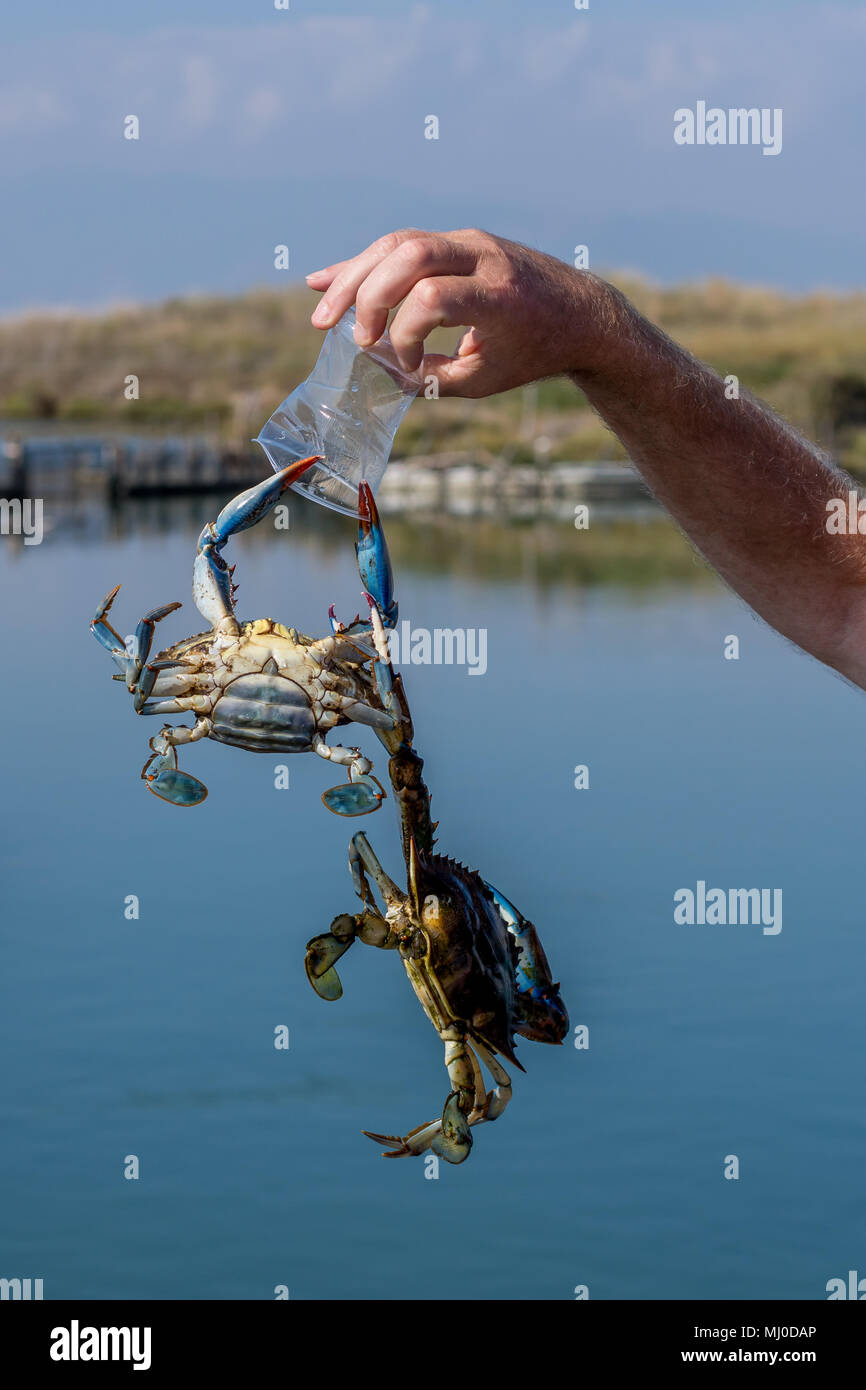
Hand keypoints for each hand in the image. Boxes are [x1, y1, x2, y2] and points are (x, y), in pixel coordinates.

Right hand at [306, 228, 608, 397]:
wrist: (579, 313)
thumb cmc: (532, 353)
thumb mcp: (485, 377)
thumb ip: (431, 378)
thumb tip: (380, 371)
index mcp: (498, 296)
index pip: (432, 297)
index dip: (407, 335)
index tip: (410, 367)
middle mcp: (482, 257)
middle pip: (406, 254)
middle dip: (366, 295)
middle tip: (354, 339)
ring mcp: (468, 241)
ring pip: (397, 242)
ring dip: (354, 276)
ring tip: (322, 314)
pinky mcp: (456, 240)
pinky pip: (403, 244)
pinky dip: (366, 265)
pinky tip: (327, 281)